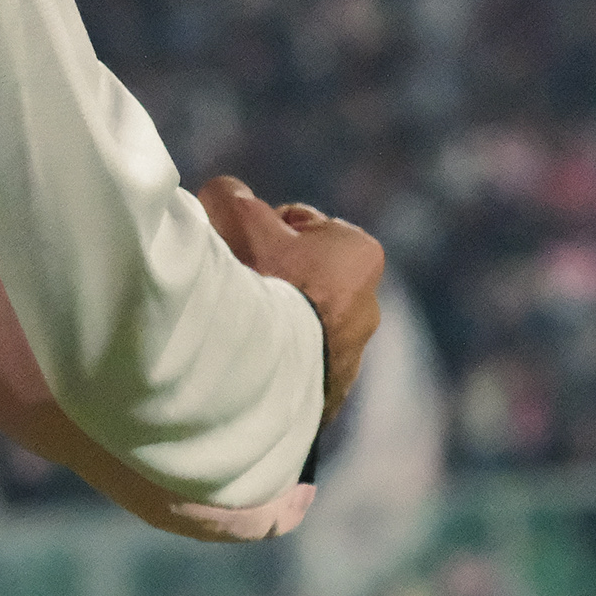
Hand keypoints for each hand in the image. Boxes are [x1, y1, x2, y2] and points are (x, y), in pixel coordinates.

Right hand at [201, 175, 384, 424]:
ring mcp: (350, 358)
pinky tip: (238, 362)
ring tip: (229, 329)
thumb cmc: (257, 281)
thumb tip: (226, 197)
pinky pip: (292, 369)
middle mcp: (368, 306)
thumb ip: (231, 197)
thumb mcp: (233, 215)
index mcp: (359, 254)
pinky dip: (268, 363)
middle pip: (301, 277)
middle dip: (267, 278)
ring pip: (298, 326)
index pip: (299, 224)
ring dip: (268, 324)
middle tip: (227, 285)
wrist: (262, 369)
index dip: (257, 228)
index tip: (232, 244)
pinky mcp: (327, 398)